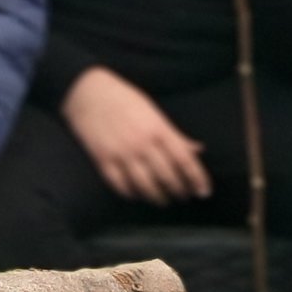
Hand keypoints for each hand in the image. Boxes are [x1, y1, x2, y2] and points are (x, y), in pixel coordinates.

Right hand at [60, 68, 211, 204]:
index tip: (204, 192)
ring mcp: (122, 152)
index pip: (184, 160)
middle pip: (167, 176)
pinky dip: (131, 194)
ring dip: (157, 197)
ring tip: (163, 200)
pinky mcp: (103, 159)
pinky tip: (137, 195)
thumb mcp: (154, 113)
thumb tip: (198, 150)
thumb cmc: (125, 100)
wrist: (87, 92)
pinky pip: (121, 186)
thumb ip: (175, 135)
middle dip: (179, 191)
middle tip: (184, 196)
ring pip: (145, 186)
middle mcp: (142, 143)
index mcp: (158, 129)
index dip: (197, 179)